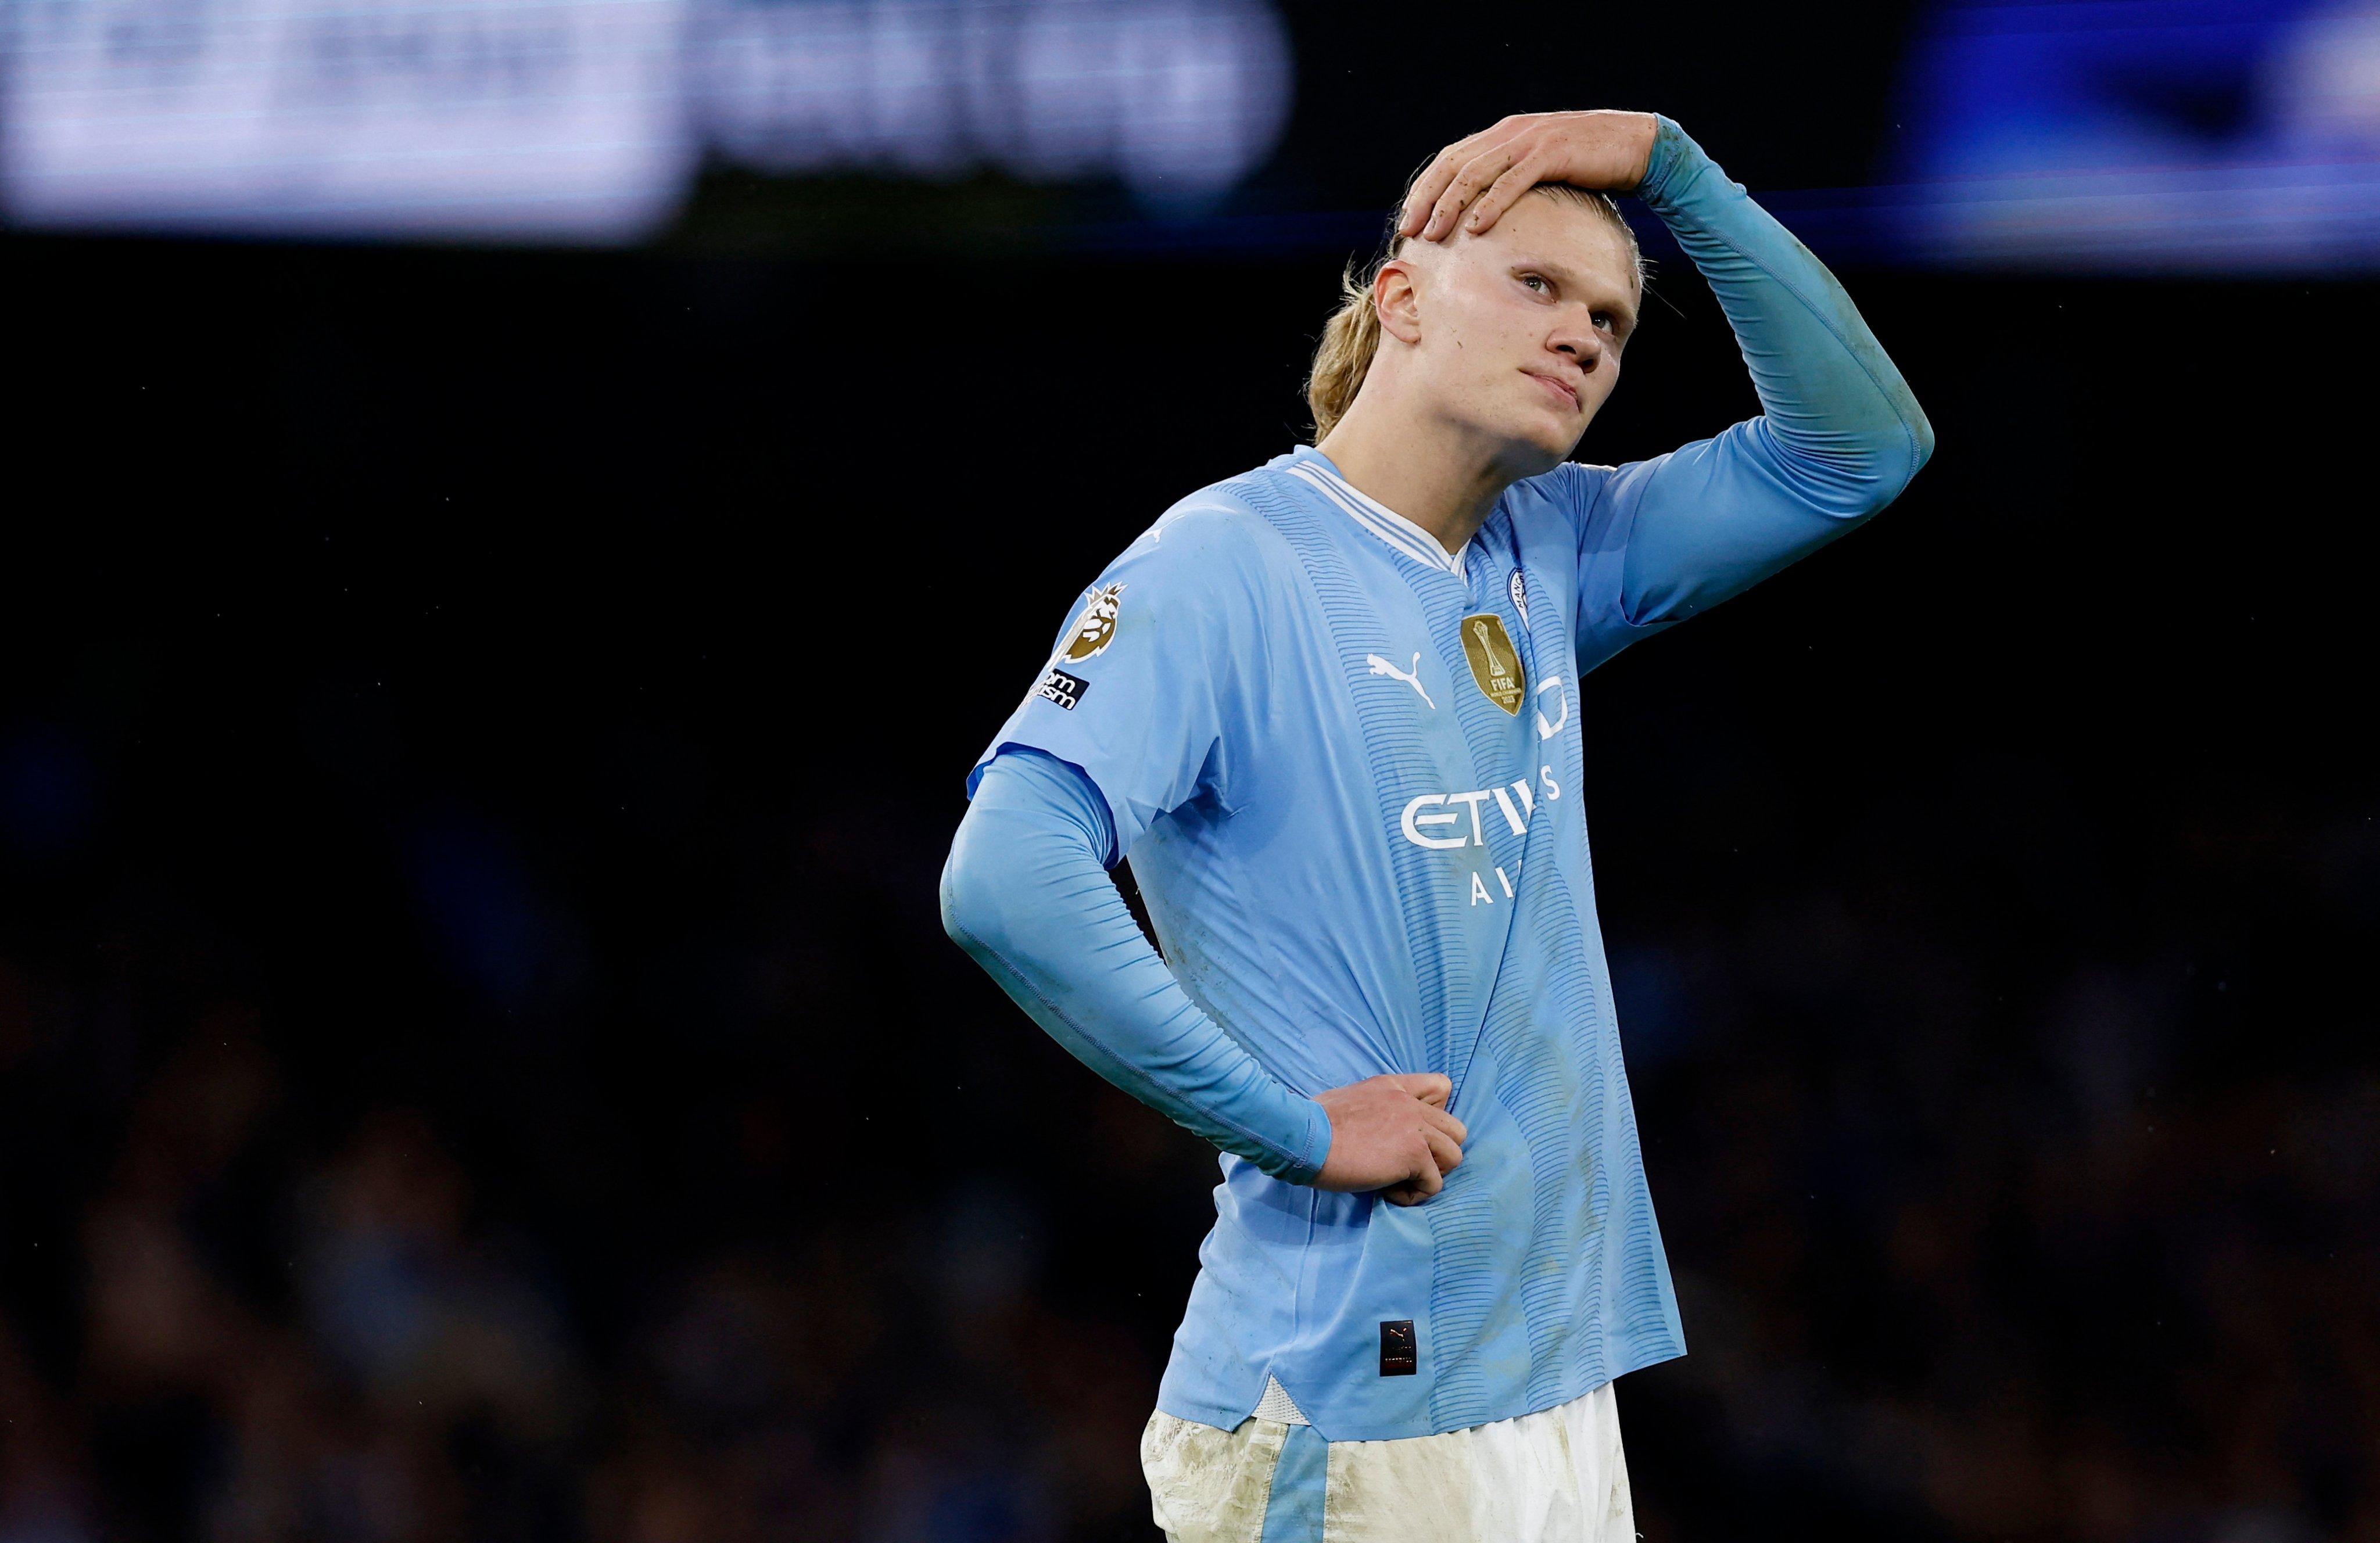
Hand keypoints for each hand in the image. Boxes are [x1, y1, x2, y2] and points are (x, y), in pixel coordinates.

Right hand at [1313, 1073, 1468, 1205]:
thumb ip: (1375, 1107)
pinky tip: (1386, 1192)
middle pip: (1456, 1129)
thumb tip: (1377, 1130)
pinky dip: (1412, 1195)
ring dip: (1429, 1174)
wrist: (1304, 1137)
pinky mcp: (1414, 1155)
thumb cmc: (1314, 1123)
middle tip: (1406, 1164)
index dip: (1436, 1114)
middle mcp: (1411, 1104)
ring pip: (1454, 1156)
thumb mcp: (1351, 1098)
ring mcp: (1416, 1129)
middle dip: (1437, 1152)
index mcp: (1394, 1087)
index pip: (1441, 1087)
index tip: (1412, 1133)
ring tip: (1399, 1180)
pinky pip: (1434, 1184)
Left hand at [1398, 110, 1659, 243]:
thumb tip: (1483, 212)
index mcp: (1502, 133)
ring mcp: (1530, 140)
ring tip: (1434, 233)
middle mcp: (1509, 132)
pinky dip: (1490, 204)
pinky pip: (1512, 181)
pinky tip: (1475, 227)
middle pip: (1453, 165)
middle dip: (1427, 199)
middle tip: (1409, 229)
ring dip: (1450, 205)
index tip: (1409, 216)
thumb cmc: (1587, 164)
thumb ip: (1511, 179)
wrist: (1635, 144)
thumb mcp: (1540, 168)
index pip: (1450, 159)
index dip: (1426, 187)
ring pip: (1476, 173)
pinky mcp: (1552, 153)